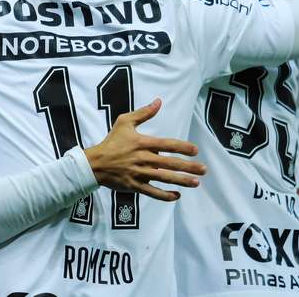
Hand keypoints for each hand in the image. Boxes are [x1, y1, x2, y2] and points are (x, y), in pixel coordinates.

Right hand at [84, 99, 206, 201]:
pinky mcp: (135, 186)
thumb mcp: (124, 122)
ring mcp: (140, 174)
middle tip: (203, 169)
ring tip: (196, 182)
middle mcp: (143, 159)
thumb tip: (159, 102)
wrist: (95, 163)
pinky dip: (165, 195)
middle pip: (170, 163)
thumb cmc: (111, 141)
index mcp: (143, 143)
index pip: (167, 144)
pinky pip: (153, 192)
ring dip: (182, 181)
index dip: (182, 147)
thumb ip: (143, 113)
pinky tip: (177, 195)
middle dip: (188, 167)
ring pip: (164, 179)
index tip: (195, 150)